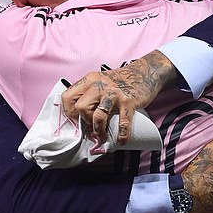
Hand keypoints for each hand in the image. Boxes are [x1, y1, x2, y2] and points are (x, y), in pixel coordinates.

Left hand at [62, 50, 176, 144]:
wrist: (144, 72)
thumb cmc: (119, 80)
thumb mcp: (99, 81)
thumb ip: (89, 93)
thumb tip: (80, 117)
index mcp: (89, 80)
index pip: (67, 97)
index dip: (69, 112)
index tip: (76, 120)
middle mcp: (99, 85)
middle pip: (81, 107)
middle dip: (85, 120)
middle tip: (91, 125)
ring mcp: (114, 93)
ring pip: (98, 116)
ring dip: (99, 130)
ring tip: (102, 136)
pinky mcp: (128, 102)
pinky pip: (123, 122)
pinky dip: (122, 135)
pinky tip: (121, 140)